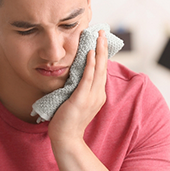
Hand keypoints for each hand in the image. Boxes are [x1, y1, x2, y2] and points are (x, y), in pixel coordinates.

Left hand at [48, 30, 107, 144]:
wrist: (66, 139)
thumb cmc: (67, 121)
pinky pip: (87, 78)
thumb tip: (73, 76)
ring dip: (99, 51)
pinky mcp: (82, 99)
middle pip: (103, 66)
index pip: (101, 71)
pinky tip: (90, 53)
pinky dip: (90, 65)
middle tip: (102, 31)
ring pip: (98, 69)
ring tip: (99, 36)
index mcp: (97, 94)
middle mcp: (98, 94)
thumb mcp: (75, 101)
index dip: (101, 55)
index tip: (100, 40)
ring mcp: (91, 97)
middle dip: (103, 48)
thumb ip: (77, 89)